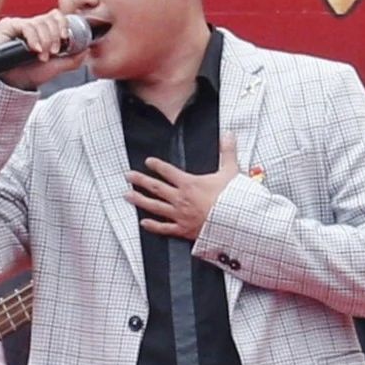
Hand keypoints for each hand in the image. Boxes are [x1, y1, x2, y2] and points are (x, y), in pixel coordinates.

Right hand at [0, 9, 83, 88]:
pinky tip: (34, 49)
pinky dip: (34, 38)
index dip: (63, 24)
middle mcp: (32, 25)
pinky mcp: (8, 26)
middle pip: (49, 19)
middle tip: (52, 53)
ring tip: (42, 56)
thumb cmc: (33, 74)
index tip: (65, 38)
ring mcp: (20, 24)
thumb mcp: (57, 67)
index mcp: (44, 30)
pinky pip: (26, 26)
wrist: (17, 83)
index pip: (56, 16)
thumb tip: (86, 50)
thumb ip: (73, 59)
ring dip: (45, 41)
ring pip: (39, 22)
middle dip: (54, 38)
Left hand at [128, 136, 246, 238]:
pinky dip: (153, 226)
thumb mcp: (231, 171)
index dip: (157, 165)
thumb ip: (227, 152)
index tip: (148, 161)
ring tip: (127, 195)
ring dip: (139, 200)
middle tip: (128, 176)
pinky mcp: (183, 230)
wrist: (236, 221)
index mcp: (190, 183)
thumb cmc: (233, 197)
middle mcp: (181, 198)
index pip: (168, 171)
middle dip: (140, 180)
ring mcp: (180, 215)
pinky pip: (164, 228)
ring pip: (155, 206)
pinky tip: (143, 223)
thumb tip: (228, 134)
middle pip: (156, 187)